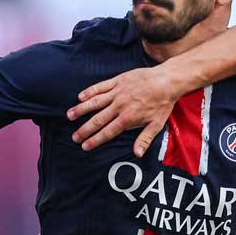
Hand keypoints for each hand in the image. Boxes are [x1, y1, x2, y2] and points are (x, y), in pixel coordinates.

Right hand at [67, 67, 182, 155]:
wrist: (167, 80)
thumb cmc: (163, 103)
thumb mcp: (157, 124)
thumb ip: (145, 139)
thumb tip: (137, 154)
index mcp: (128, 119)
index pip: (107, 132)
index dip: (95, 140)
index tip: (84, 146)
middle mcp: (119, 106)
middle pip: (98, 119)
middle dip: (84, 129)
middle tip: (74, 137)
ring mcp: (117, 92)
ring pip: (95, 102)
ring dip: (81, 110)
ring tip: (69, 116)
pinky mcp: (117, 81)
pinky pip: (100, 87)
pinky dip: (89, 92)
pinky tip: (80, 97)